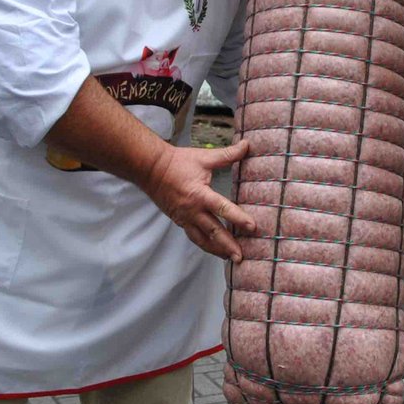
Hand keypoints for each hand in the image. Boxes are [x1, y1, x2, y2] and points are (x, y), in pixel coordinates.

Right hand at [142, 139, 255, 262]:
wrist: (150, 169)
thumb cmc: (178, 162)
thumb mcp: (204, 157)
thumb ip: (228, 154)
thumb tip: (247, 145)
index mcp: (200, 194)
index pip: (223, 209)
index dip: (239, 218)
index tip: (252, 227)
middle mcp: (192, 211)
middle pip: (213, 232)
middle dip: (228, 246)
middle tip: (241, 257)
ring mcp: (184, 218)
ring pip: (202, 240)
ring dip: (217, 250)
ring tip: (230, 258)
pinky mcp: (179, 221)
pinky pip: (193, 236)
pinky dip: (205, 245)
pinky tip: (214, 249)